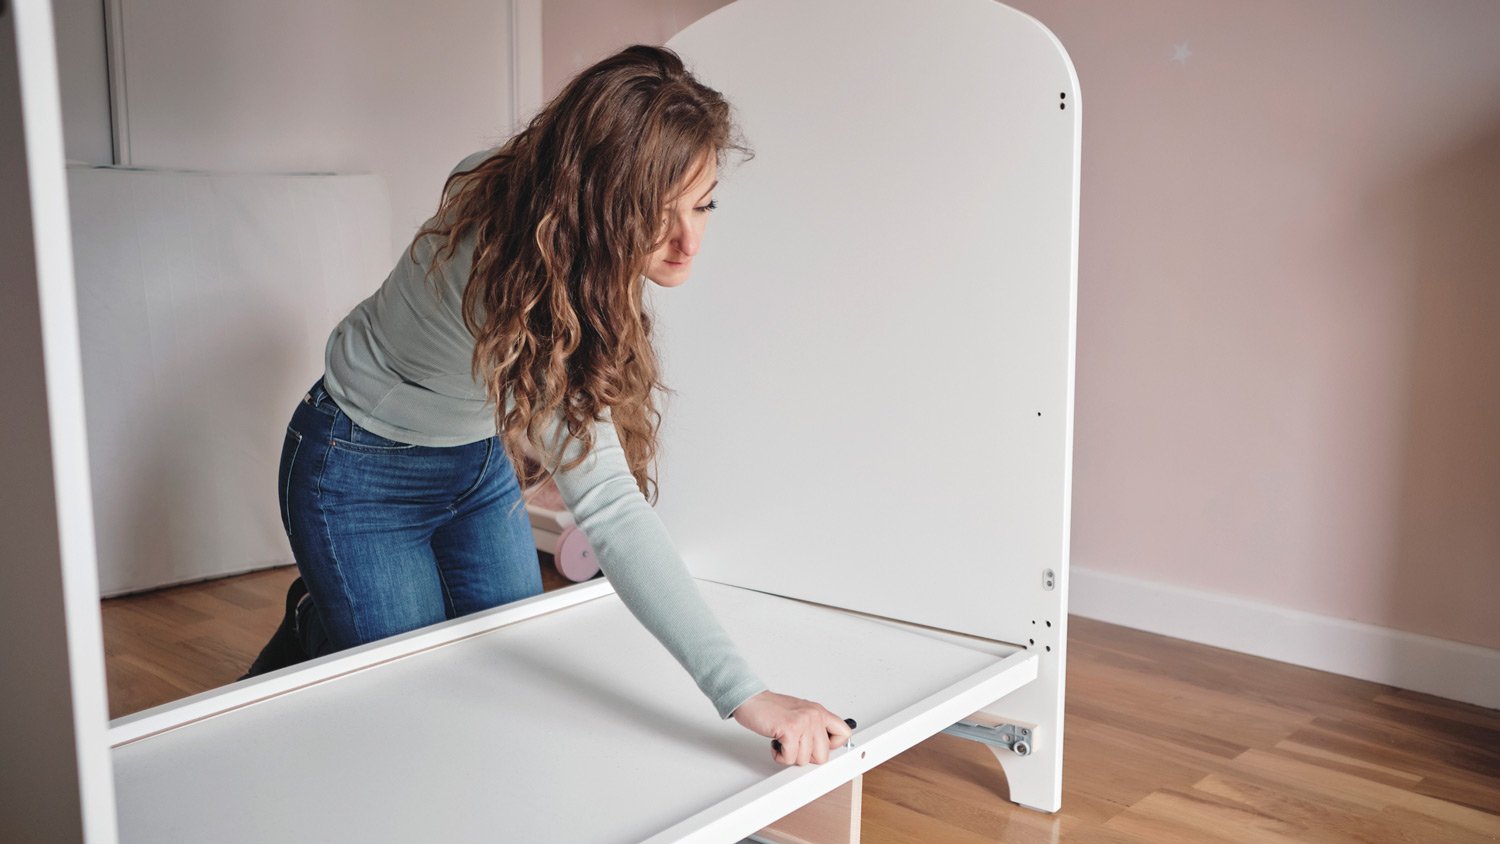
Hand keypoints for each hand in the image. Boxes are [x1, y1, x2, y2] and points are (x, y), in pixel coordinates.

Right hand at [732, 690, 851, 765]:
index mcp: (819, 712)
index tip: (817, 747)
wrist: (751, 700)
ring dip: (789, 755)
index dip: (831, 747)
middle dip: (806, 756)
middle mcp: (814, 715)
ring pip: (804, 760)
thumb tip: (824, 746)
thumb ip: (814, 727)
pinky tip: (775, 742)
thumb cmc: (771, 708)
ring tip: (782, 740)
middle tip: (794, 745)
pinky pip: (790, 758)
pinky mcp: (790, 729)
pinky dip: (779, 755)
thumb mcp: (799, 713)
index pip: (844, 733)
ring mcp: (804, 722)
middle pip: (823, 755)